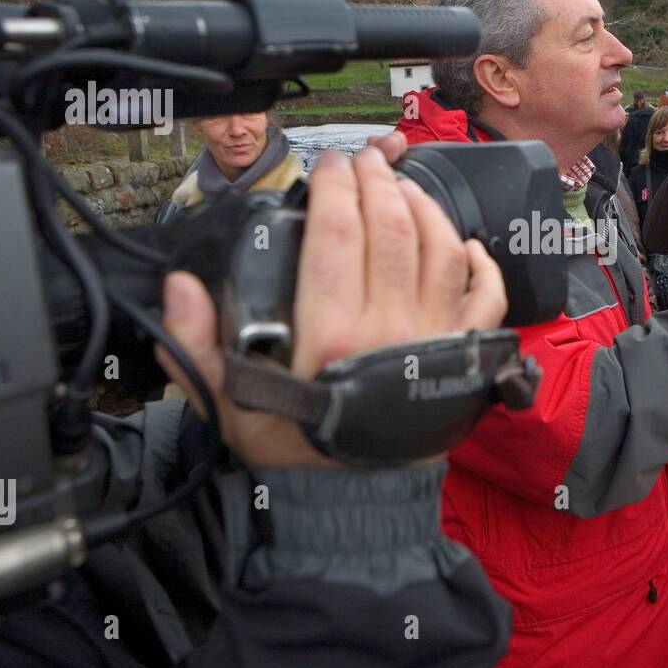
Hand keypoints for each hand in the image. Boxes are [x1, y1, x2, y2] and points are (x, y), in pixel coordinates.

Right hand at [154, 131, 507, 466]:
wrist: (356, 505)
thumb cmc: (295, 452)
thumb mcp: (230, 406)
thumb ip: (195, 347)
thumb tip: (182, 287)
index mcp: (330, 333)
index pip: (336, 231)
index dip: (332, 186)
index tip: (326, 165)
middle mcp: (390, 326)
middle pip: (392, 225)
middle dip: (376, 180)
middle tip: (362, 162)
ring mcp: (434, 337)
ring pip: (441, 247)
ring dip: (424, 206)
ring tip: (402, 186)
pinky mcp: (463, 354)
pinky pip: (486, 296)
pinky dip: (480, 262)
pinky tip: (462, 243)